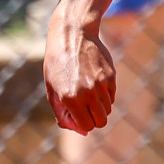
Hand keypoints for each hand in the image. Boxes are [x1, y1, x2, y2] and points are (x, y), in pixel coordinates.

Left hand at [43, 19, 116, 134]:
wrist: (72, 33)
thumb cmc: (57, 61)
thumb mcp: (51, 87)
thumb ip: (62, 112)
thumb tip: (81, 131)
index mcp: (70, 97)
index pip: (86, 126)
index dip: (82, 123)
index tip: (77, 114)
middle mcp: (87, 93)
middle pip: (101, 122)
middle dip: (93, 118)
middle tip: (84, 106)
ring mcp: (101, 84)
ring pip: (107, 110)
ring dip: (99, 106)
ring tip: (86, 89)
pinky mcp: (111, 76)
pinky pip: (112, 96)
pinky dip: (105, 94)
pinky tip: (93, 80)